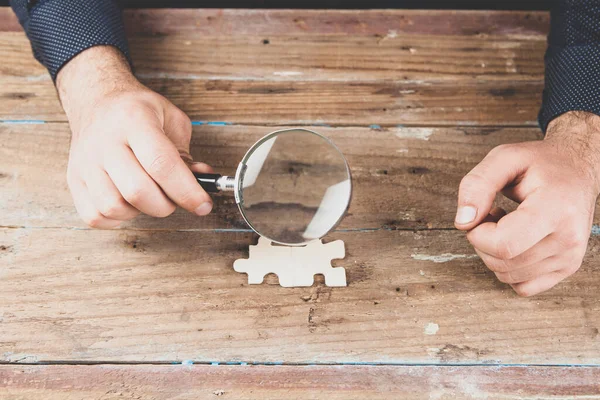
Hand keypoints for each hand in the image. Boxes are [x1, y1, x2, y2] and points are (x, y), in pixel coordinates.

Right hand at [58, 46, 212, 227]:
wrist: (97, 100)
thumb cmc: (138, 112)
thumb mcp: (171, 119)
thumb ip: (187, 154)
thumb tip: (203, 181)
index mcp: (134, 120)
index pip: (161, 164)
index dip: (186, 191)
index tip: (203, 205)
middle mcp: (105, 141)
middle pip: (138, 191)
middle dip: (166, 205)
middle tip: (173, 196)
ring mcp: (85, 162)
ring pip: (114, 207)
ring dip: (141, 211)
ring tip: (148, 195)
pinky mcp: (73, 180)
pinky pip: (95, 216)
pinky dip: (118, 219)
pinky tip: (128, 203)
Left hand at [455, 112, 599, 295]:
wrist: (576, 170)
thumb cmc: (540, 163)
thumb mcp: (504, 158)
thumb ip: (477, 185)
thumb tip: (463, 222)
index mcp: (556, 209)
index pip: (503, 245)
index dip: (478, 234)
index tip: (482, 213)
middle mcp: (568, 238)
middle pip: (502, 263)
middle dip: (482, 241)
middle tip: (492, 214)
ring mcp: (570, 257)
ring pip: (507, 276)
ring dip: (494, 253)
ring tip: (506, 224)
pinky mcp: (566, 268)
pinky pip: (521, 286)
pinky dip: (508, 268)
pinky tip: (514, 242)